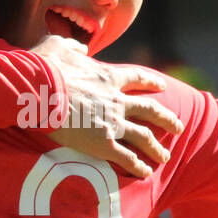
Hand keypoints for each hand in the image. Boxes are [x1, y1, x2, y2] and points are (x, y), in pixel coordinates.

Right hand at [30, 35, 183, 178]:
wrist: (39, 90)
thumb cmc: (44, 67)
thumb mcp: (58, 46)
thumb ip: (72, 45)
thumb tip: (78, 45)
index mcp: (108, 77)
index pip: (136, 78)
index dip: (151, 82)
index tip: (162, 86)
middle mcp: (116, 100)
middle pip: (150, 110)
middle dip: (166, 119)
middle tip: (178, 127)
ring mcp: (112, 123)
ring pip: (144, 137)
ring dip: (156, 148)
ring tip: (165, 156)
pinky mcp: (102, 143)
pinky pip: (126, 157)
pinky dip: (138, 166)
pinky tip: (145, 172)